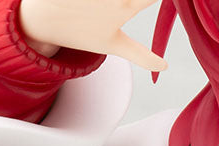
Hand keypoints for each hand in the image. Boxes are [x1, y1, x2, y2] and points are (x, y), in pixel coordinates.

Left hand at [18, 0, 167, 70]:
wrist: (41, 21)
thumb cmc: (81, 33)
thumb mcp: (114, 45)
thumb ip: (142, 55)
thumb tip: (164, 66)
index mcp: (125, 6)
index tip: (176, 0)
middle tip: (129, 3)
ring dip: (106, 0)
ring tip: (102, 7)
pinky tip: (91, 2)